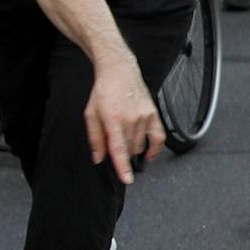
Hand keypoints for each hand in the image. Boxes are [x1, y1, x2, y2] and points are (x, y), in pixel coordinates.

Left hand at [82, 52, 162, 181]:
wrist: (119, 71)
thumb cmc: (104, 91)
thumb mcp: (91, 114)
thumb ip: (95, 138)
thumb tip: (98, 158)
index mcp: (113, 119)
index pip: (119, 148)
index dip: (123, 166)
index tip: (127, 179)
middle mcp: (131, 119)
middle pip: (129, 149)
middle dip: (121, 152)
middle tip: (115, 142)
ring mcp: (144, 116)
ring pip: (141, 145)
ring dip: (133, 148)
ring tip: (125, 137)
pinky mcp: (154, 113)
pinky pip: (159, 137)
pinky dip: (155, 149)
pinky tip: (150, 154)